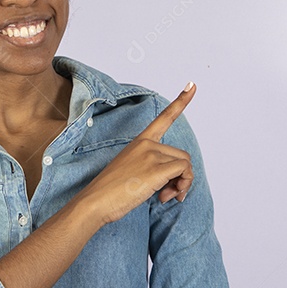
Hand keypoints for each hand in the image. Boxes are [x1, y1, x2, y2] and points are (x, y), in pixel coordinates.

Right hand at [79, 82, 196, 225]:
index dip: (181, 102)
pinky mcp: (155, 169)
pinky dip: (182, 185)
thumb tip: (176, 179)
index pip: (163, 118)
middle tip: (169, 193)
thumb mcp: (131, 171)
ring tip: (167, 196)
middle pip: (181, 155)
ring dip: (182, 183)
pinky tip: (166, 197)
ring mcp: (150, 154)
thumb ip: (152, 168)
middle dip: (181, 176)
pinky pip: (183, 171)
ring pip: (185, 164)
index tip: (192, 85)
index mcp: (140, 142)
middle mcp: (146, 144)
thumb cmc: (110, 192)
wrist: (94, 202)